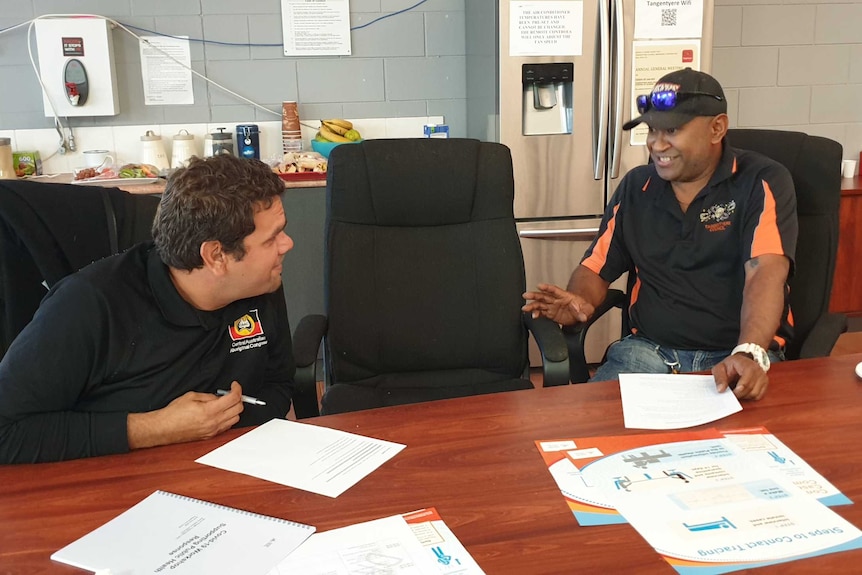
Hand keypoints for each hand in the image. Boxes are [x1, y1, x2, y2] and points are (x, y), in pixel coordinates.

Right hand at [127, 381, 244, 449]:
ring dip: (234, 409)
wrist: (164, 428)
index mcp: (210, 410)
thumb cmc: (173, 414)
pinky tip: (220, 413)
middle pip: (238, 409)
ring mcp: (213, 430)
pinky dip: (228, 418)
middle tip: (231, 393)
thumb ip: (209, 396)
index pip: (234, 398)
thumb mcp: (191, 396)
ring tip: (225, 403)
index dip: (237, 388)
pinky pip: (227, 426)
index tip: (234, 385)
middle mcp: (214, 422)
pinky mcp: (210, 436)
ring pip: (235, 419)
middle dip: (238, 398)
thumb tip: (219, 397)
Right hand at [522, 283, 594, 325]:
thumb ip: (585, 312)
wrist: (581, 313)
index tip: (539, 286)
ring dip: (532, 306)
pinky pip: (541, 313)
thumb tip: (583, 317)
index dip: (546, 288)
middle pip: (543, 296)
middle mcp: (556, 300)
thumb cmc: (583, 307)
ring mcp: (552, 307)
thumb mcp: (588, 309)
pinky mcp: (550, 314)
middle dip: (534, 295)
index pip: (554, 290)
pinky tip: (533, 316)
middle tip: (526, 295)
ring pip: (540, 304)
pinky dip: (536, 314)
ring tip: (525, 308)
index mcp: (564, 296)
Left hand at [712, 355, 768, 399]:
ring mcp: (763, 377)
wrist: (740, 362)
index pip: (747, 378)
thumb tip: (720, 390)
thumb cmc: (730, 365)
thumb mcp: (720, 368)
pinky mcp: (765, 384)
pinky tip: (744, 391)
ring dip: (744, 396)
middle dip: (739, 394)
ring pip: (755, 394)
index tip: (733, 392)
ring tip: (737, 390)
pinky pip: (758, 396)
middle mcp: (757, 370)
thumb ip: (719, 379)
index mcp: (746, 364)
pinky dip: (750, 396)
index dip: (740, 388)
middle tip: (731, 393)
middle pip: (750, 389)